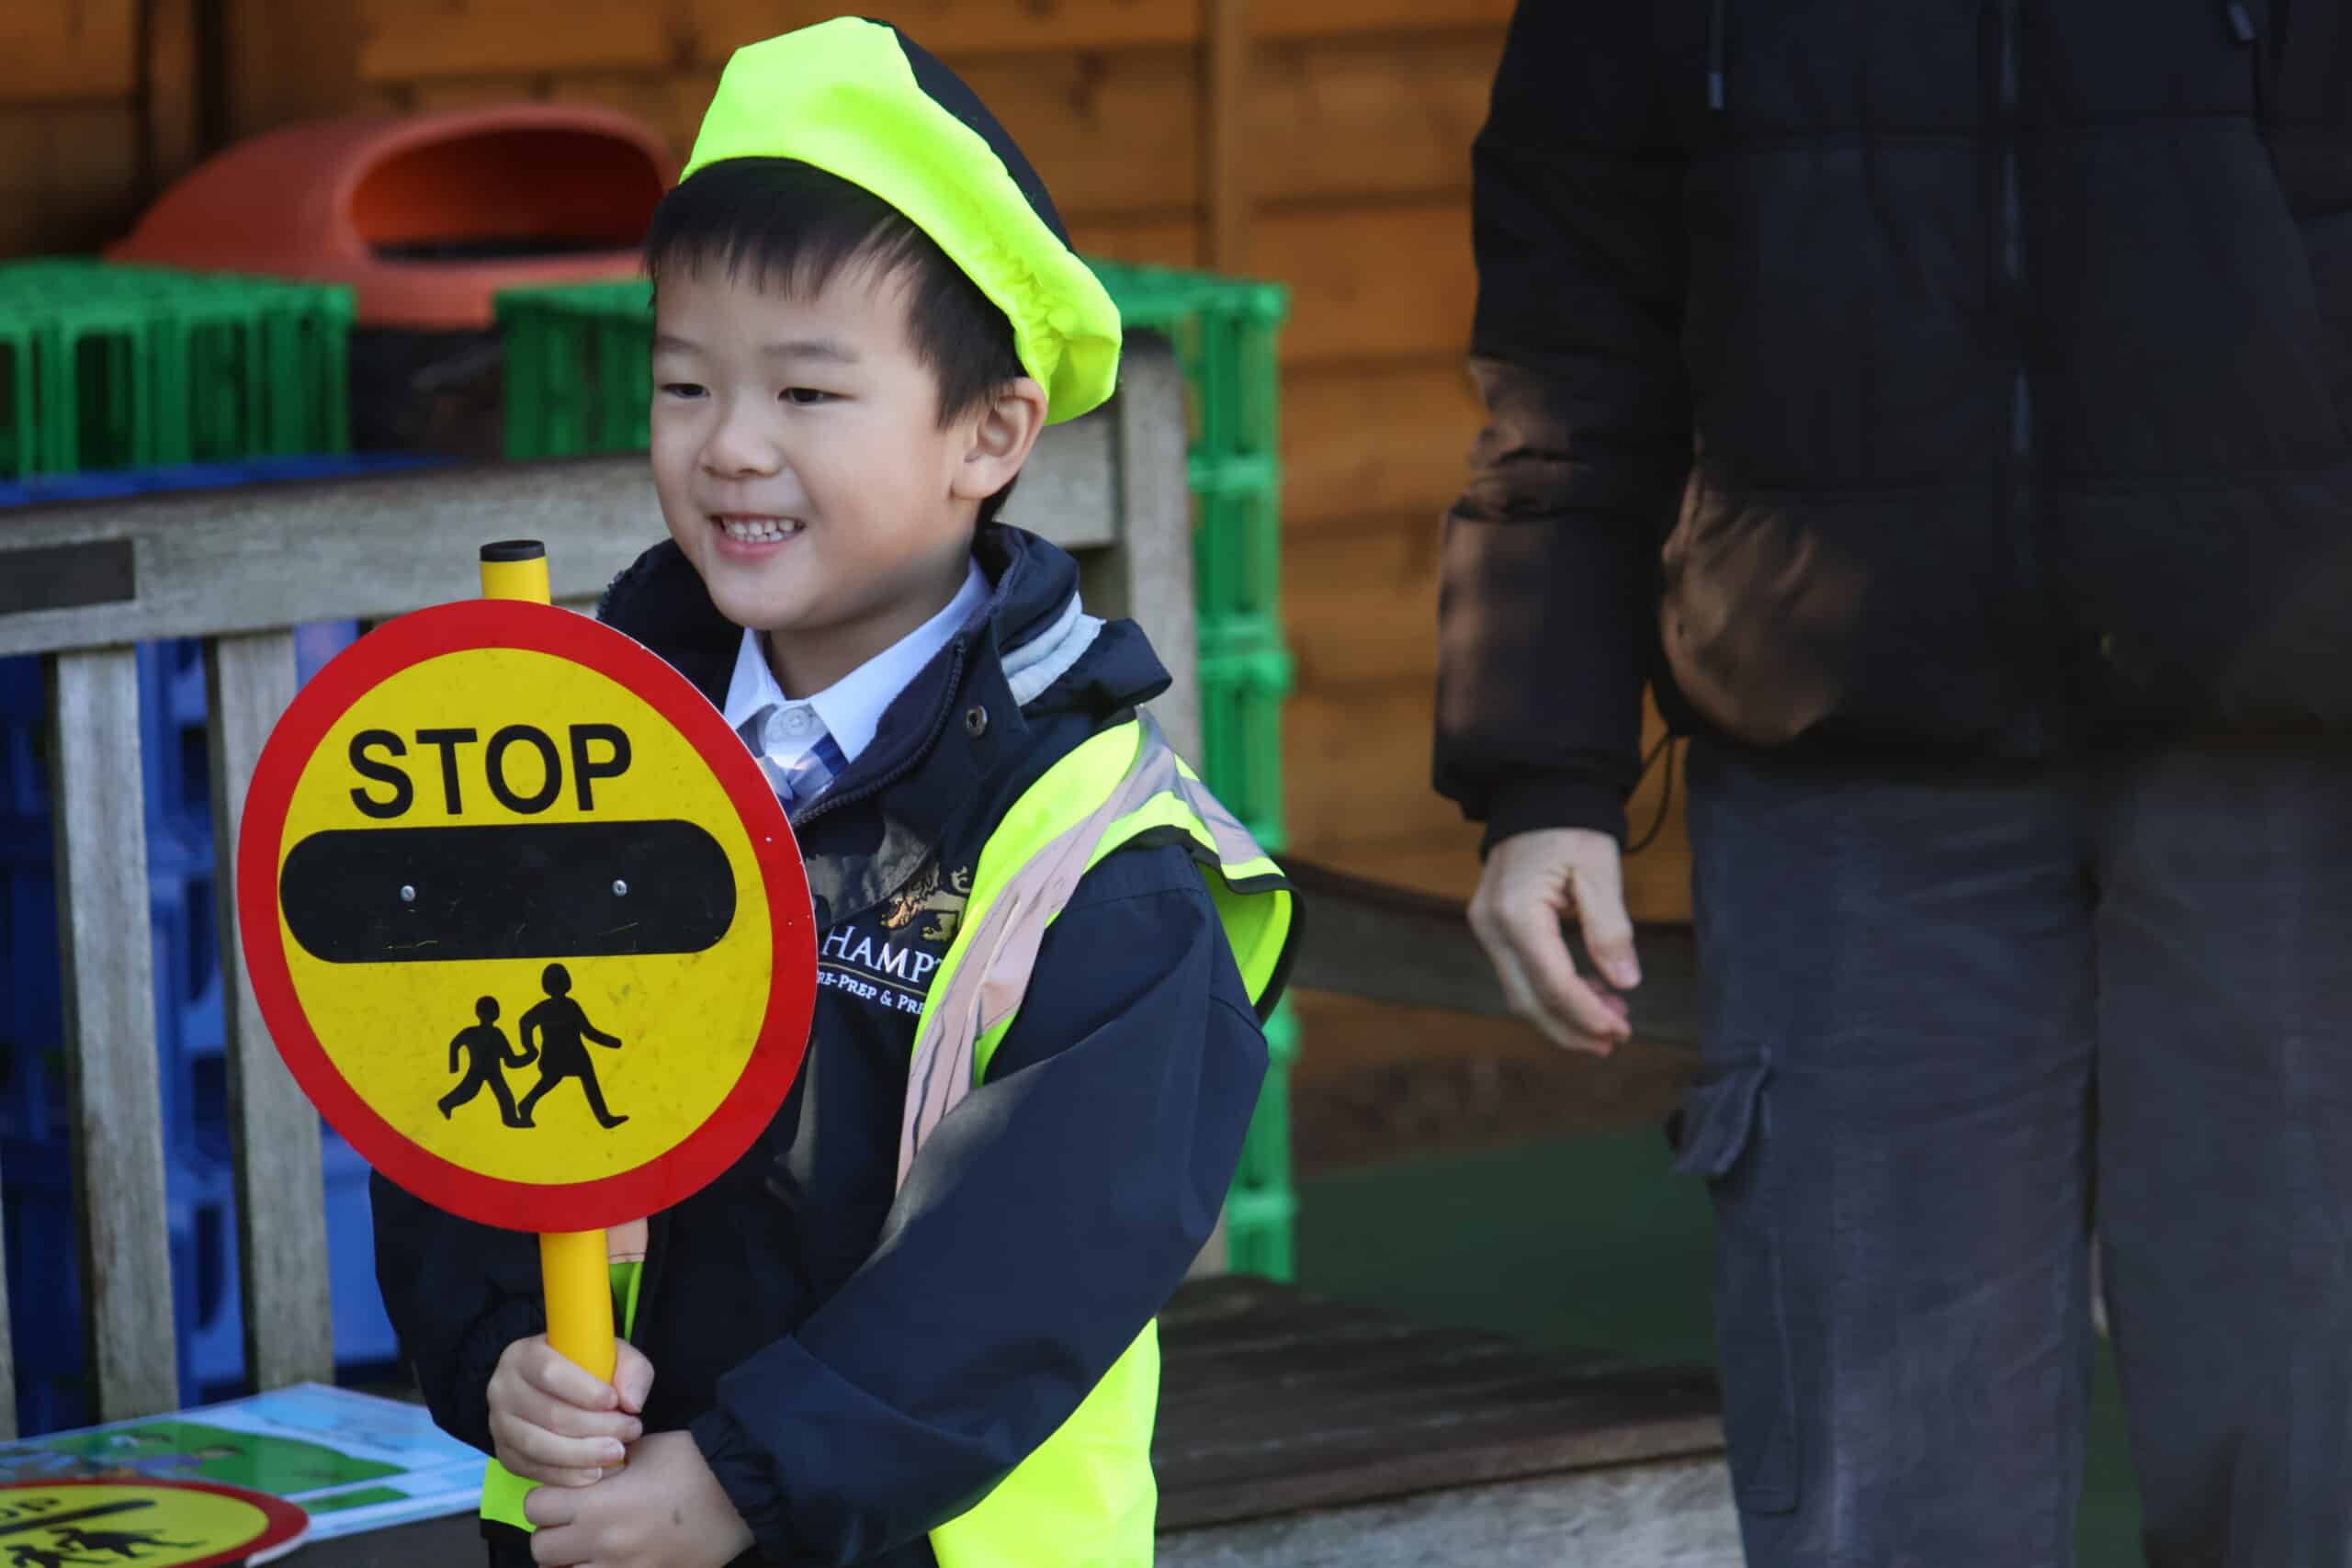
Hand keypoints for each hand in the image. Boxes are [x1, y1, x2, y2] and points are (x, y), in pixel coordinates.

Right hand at [487, 1336, 655, 1486]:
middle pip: (548, 1414)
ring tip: (617, 1452)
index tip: (615, 1401)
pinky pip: (533, 1469)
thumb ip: (631, 1370)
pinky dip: (566, 1476)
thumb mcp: (614, 1355)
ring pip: (539, 1446)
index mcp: (524, 1355)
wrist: (559, 1391)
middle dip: (595, 1427)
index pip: (549, 1372)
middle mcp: (502, 1389)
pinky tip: (595, 1472)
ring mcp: (500, 1424)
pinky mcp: (505, 1453)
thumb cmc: (588, 1369)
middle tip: (631, 1430)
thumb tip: (631, 1402)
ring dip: (583, 1454)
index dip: (584, 1390)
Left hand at [525, 1432, 753, 1567]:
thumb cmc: (693, 1462)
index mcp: (599, 1504)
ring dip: (570, 1562)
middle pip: (541, 1550)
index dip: (545, 1497)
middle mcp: (603, 1544)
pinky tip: (613, 1559)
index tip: (562, 1492)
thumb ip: (607, 1461)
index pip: (535, 1509)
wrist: (743, 1491)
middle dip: (552, 1532)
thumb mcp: (644, 1449)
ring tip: (590, 1546)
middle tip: (573, 1519)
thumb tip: (588, 1467)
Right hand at [1467, 827, 1639, 1054]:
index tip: (1620, 1032)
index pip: (1552, 983)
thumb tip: (1626, 984)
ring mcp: (1485, 929)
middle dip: (1571, 1029)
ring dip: (1563, 1016)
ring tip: (1611, 1021)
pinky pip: (1519, 975)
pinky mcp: (1492, 928)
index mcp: (1517, 913)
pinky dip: (1552, 994)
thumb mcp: (1600, 870)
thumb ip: (1611, 929)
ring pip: (1520, 994)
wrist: (1536, 794)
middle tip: (1614, 1043)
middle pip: (1528, 1001)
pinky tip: (1590, 993)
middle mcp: (1491, 927)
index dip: (1586, 1014)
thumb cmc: (1571, 826)